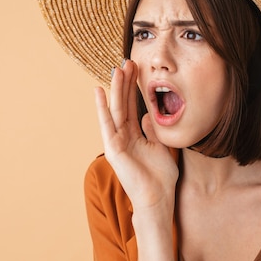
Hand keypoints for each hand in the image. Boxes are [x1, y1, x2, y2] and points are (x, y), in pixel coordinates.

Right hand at [94, 60, 178, 213]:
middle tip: (128, 61)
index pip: (133, 106)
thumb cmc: (160, 178)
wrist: (158, 199)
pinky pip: (107, 124)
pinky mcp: (113, 149)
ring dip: (116, 89)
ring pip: (115, 110)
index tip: (136, 69)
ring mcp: (116, 142)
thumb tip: (149, 116)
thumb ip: (153, 131)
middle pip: (123, 104)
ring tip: (116, 69)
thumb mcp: (161, 147)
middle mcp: (123, 137)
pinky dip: (102, 107)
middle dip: (125, 83)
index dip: (134, 88)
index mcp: (135, 136)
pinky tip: (99, 91)